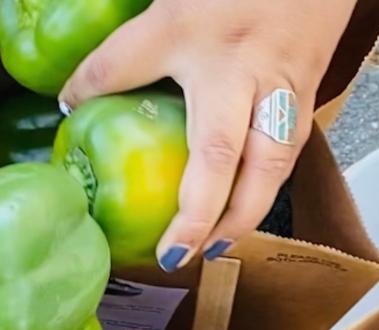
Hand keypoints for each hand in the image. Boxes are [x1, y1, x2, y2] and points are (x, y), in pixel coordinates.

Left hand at [59, 0, 356, 269]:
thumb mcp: (177, 0)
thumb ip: (131, 45)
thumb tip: (75, 93)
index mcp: (196, 26)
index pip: (131, 57)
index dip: (96, 81)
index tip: (71, 104)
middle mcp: (240, 65)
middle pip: (218, 153)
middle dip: (196, 213)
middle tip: (172, 254)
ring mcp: (280, 84)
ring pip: (266, 166)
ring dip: (239, 216)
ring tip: (211, 249)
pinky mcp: (307, 96)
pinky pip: (286, 156)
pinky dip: (263, 192)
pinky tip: (242, 216)